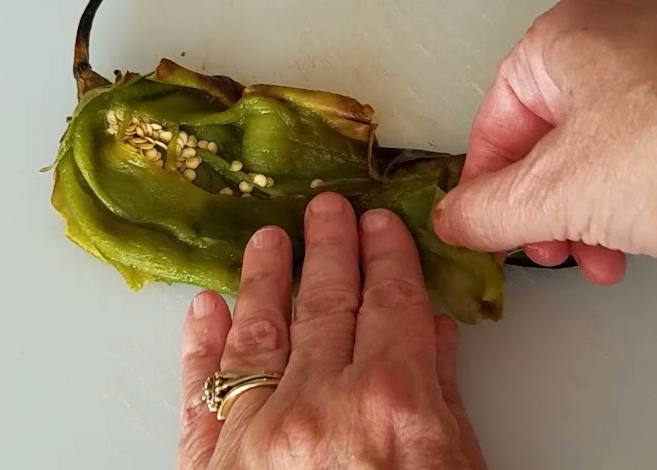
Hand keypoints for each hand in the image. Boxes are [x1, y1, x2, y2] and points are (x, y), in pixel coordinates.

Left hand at [178, 193, 486, 469]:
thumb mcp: (455, 466)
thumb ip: (442, 397)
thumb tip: (429, 335)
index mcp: (390, 402)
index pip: (390, 303)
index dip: (386, 257)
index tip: (380, 226)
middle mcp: (317, 405)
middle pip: (323, 305)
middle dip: (327, 249)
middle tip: (326, 211)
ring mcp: (255, 433)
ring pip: (257, 334)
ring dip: (263, 279)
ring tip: (267, 241)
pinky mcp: (212, 466)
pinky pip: (202, 392)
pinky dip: (202, 345)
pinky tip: (208, 308)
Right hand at [434, 0, 656, 292]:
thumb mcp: (559, 193)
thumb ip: (490, 210)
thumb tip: (455, 219)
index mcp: (566, 34)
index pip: (495, 116)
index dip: (485, 186)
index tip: (485, 233)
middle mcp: (623, 36)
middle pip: (552, 135)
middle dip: (546, 208)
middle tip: (553, 251)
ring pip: (606, 152)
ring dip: (593, 214)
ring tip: (606, 258)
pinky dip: (642, 201)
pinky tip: (656, 240)